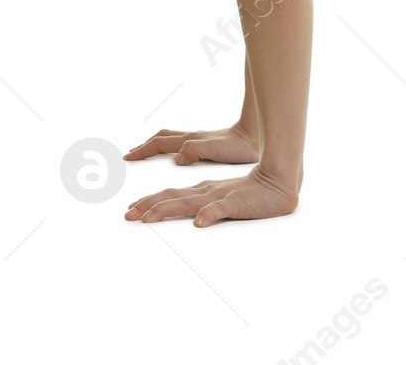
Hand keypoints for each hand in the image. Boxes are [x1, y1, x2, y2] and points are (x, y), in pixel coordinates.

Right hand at [123, 121, 258, 166]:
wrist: (254, 136)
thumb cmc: (238, 146)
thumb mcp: (215, 150)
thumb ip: (194, 150)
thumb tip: (176, 157)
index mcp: (190, 141)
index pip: (160, 144)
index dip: (143, 151)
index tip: (128, 157)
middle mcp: (190, 138)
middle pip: (160, 138)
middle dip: (144, 147)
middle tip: (130, 154)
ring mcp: (197, 140)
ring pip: (168, 139)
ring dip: (153, 145)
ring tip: (144, 151)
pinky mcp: (204, 144)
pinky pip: (178, 143)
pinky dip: (167, 147)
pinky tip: (172, 154)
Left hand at [125, 166, 297, 226]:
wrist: (277, 182)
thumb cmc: (250, 193)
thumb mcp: (222, 199)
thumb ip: (205, 205)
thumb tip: (191, 217)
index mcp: (201, 190)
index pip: (169, 194)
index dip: (149, 201)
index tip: (131, 209)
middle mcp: (205, 191)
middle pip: (171, 196)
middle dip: (147, 205)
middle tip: (127, 215)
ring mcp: (219, 196)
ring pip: (188, 202)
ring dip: (166, 209)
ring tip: (148, 217)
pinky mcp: (236, 203)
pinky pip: (220, 210)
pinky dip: (208, 215)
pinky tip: (198, 223)